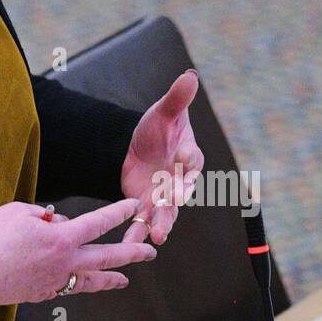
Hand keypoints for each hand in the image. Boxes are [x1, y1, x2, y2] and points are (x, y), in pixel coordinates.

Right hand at [0, 198, 157, 307]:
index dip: (118, 212)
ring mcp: (54, 281)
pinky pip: (67, 288)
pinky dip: (77, 284)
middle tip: (150, 252)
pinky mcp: (41, 294)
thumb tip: (53, 222)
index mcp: (61, 238)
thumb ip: (41, 214)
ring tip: (125, 280)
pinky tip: (79, 283)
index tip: (133, 207)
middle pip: (106, 257)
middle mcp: (64, 262)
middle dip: (131, 253)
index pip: (98, 222)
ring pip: (91, 280)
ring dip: (111, 279)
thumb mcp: (16, 211)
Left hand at [119, 70, 204, 246]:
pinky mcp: (146, 206)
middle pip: (182, 190)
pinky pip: (144, 222)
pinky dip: (137, 233)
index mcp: (189, 155)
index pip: (192, 157)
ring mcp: (164, 196)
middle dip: (178, 198)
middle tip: (175, 202)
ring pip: (167, 212)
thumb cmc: (158, 127)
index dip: (189, 156)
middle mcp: (180, 179)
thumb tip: (190, 75)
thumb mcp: (164, 112)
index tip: (185, 155)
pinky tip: (129, 245)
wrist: (136, 146)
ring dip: (163, 223)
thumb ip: (177, 98)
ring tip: (159, 235)